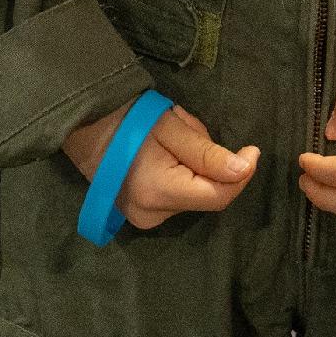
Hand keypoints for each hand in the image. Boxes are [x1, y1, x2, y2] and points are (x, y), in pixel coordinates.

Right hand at [63, 95, 258, 232]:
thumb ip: (208, 153)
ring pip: (193, 195)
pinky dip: (183, 176)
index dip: (242, 175)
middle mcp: (151, 215)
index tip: (252, 150)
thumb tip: (246, 169)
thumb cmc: (127, 118)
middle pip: (205, 195)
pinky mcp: (140, 214)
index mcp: (158, 192)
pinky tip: (166, 153)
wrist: (83, 122)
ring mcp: (143, 218)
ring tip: (174, 137)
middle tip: (190, 130)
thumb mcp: (172, 128)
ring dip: (196, 168)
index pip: (218, 196)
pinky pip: (177, 197)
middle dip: (211, 163)